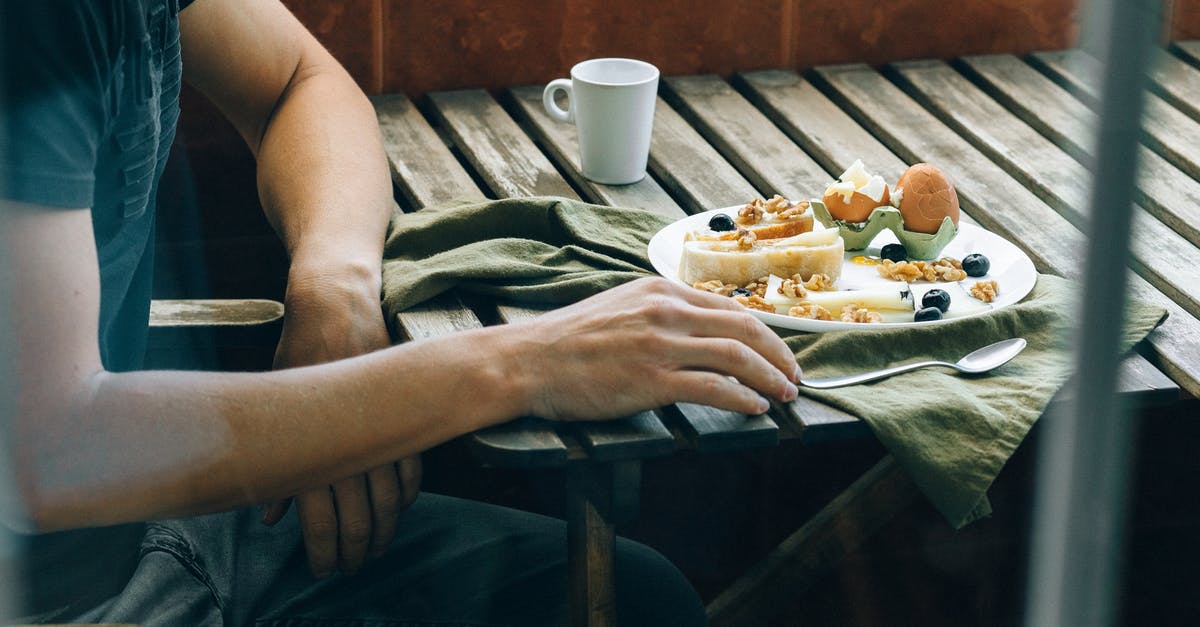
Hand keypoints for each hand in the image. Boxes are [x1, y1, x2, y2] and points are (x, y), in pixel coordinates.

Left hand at [262, 268, 420, 575]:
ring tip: (379, 544)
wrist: (335, 302)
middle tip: (355, 564)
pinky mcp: (403, 407)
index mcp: (309, 439)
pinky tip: (401, 505)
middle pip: (358, 513)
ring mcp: (378, 422)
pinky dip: (409, 489)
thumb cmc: (297, 350)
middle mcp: (346, 436)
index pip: (320, 515)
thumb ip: (276, 462)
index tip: (326, 568)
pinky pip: (414, 461)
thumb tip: (271, 517)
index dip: (325, 549)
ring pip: (390, 494)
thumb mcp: (274, 401)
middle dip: (357, 547)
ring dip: (386, 525)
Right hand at [516, 277, 801, 420]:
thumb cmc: (567, 341)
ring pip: (737, 356)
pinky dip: (743, 398)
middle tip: (795, 374)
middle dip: (779, 353)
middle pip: (744, 328)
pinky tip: (756, 408)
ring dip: (770, 377)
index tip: (778, 350)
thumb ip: (657, 312)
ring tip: (785, 394)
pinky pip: (714, 388)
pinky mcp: (652, 379)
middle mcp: (665, 310)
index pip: (728, 307)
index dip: (763, 331)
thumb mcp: (619, 307)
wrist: (527, 361)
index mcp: (659, 289)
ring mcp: (660, 344)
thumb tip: (695, 330)